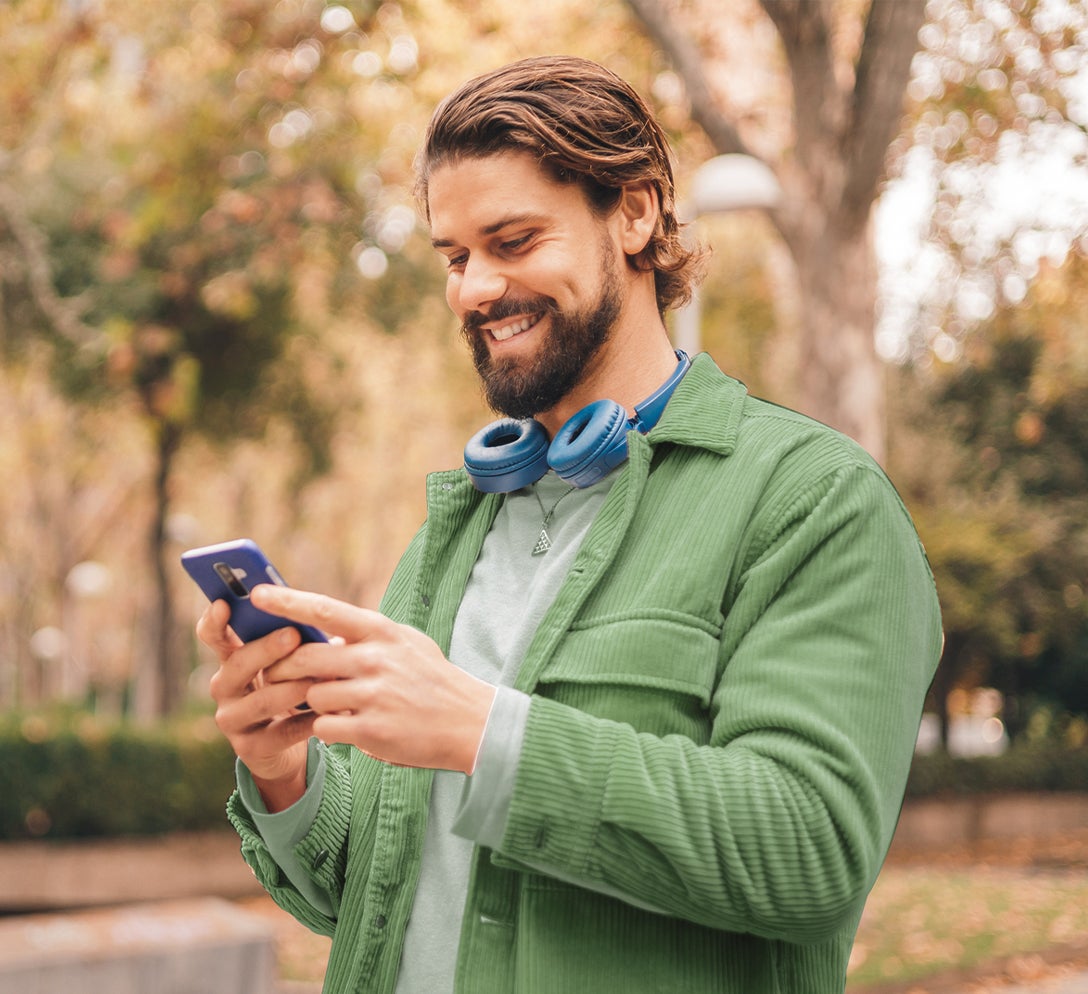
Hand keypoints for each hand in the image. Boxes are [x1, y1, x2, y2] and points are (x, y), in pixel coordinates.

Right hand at [201, 599, 315, 810]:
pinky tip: (326, 713)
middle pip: (238, 664)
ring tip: (315, 678)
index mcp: (231, 658)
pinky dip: (306, 721)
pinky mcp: (249, 749)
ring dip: (290, 688)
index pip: (213, 635)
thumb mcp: (289, 663)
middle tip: (292, 634)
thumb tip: (317, 622)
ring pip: (260, 701)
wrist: (289, 747)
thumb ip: (294, 643)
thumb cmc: (292, 689)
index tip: (224, 603)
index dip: (214, 620)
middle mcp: (224, 688)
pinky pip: (280, 733)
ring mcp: (232, 719)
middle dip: (266, 649)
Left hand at [253, 584, 495, 774]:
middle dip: (283, 668)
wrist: (470, 723)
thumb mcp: (407, 644)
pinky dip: (327, 729)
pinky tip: (346, 728)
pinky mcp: (371, 731)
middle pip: (305, 658)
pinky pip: (324, 727)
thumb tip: (325, 632)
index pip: (325, 610)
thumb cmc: (434, 680)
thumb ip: (368, 637)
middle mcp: (375, 659)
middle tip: (275, 675)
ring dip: (313, 703)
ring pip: (312, 695)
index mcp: (382, 632)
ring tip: (334, 706)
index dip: (287, 601)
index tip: (256, 593)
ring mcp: (373, 695)